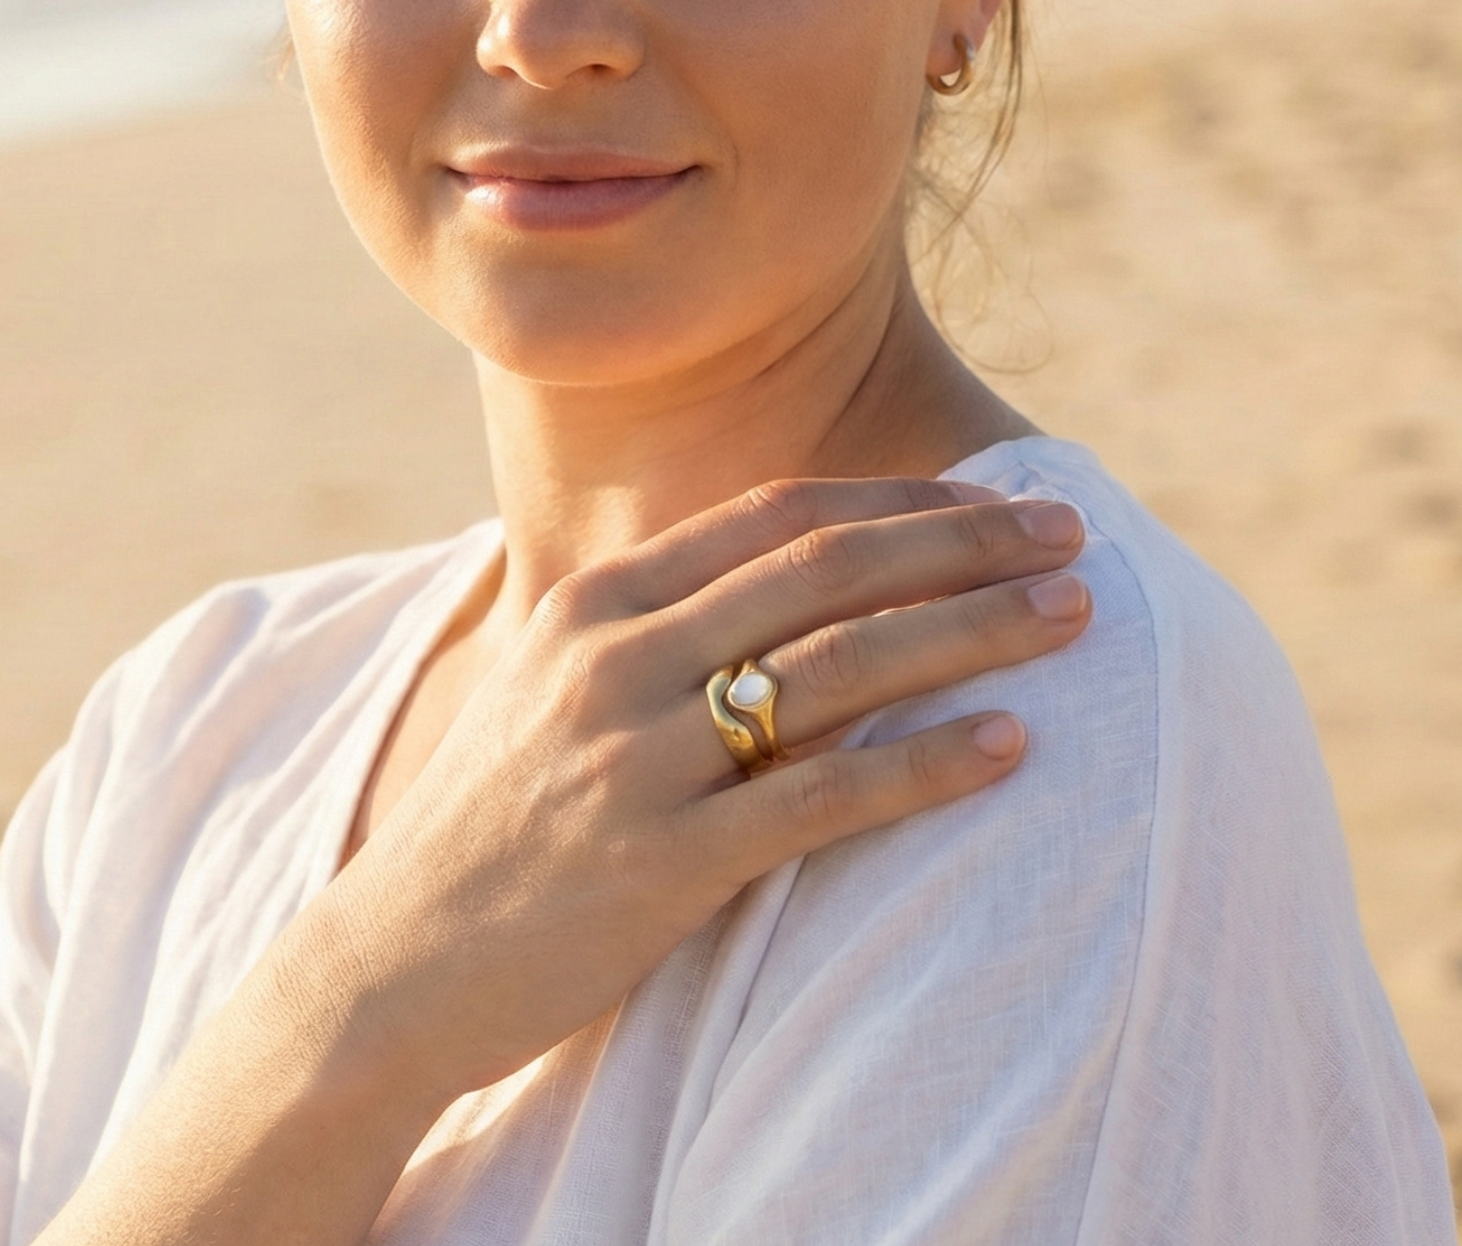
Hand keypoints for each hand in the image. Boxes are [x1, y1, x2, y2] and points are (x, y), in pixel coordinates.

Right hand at [42, 476, 1087, 1245]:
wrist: (388, 963)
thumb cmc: (491, 818)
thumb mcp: (546, 678)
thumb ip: (641, 612)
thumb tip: (748, 556)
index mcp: (597, 599)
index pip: (777, 518)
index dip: (897, 499)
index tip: (990, 500)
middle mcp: (618, 655)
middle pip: (826, 570)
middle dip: (963, 544)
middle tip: (1069, 535)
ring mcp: (639, 757)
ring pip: (840, 667)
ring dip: (971, 634)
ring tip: (1074, 620)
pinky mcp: (663, 864)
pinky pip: (821, 801)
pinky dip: (926, 765)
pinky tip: (1011, 749)